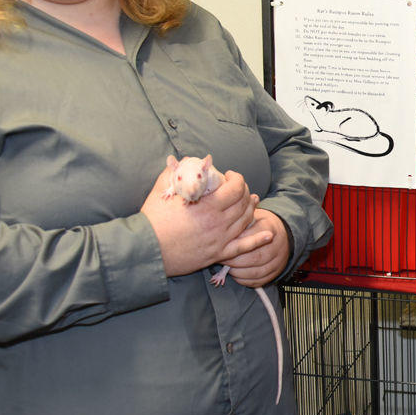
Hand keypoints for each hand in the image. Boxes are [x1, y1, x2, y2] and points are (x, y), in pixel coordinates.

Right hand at [140, 164, 265, 276]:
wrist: (146, 250)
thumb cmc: (152, 220)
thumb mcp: (161, 190)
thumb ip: (173, 172)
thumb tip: (181, 160)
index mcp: (207, 205)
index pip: (236, 188)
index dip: (238, 179)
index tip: (231, 175)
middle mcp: (218, 222)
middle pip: (244, 203)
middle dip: (245, 192)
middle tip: (240, 188)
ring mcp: (219, 239)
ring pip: (246, 221)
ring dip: (252, 209)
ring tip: (252, 201)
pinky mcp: (217, 254)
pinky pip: (243, 247)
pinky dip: (258, 240)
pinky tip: (269, 234)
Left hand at [217, 209, 288, 286]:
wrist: (277, 234)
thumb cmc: (257, 225)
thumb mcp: (250, 217)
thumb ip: (238, 223)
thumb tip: (221, 231)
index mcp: (270, 227)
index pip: (252, 238)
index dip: (236, 244)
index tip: (222, 246)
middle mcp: (277, 244)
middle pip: (255, 257)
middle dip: (234, 261)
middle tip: (221, 259)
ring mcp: (279, 260)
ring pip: (257, 271)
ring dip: (238, 272)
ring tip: (227, 267)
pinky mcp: (276, 272)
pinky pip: (259, 281)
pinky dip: (245, 280)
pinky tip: (236, 275)